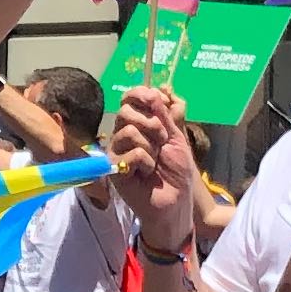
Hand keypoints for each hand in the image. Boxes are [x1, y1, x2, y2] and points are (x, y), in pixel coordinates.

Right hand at [104, 86, 196, 246]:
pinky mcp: (114, 169)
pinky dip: (146, 163)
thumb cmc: (176, 172)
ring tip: (156, 161)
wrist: (175, 202)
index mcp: (139, 124)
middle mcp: (124, 135)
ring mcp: (117, 151)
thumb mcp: (176, 137)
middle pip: (125, 111)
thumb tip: (156, 89)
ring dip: (150, 146)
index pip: (129, 99)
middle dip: (151, 123)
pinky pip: (131, 153)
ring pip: (128, 131)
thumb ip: (165, 114)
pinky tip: (147, 173)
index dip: (140, 94)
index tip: (154, 100)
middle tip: (162, 140)